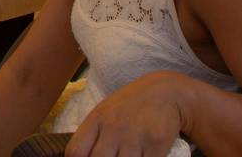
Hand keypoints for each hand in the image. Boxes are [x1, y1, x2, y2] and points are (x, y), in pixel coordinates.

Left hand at [68, 72, 187, 156]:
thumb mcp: (105, 112)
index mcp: (97, 119)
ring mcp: (135, 136)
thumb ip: (91, 136)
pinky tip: (141, 156)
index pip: (75, 152)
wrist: (166, 91)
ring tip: (126, 155)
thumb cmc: (131, 106)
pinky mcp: (156, 144)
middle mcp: (114, 127)